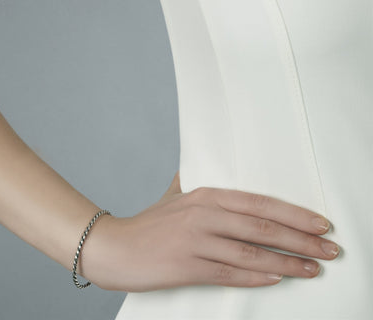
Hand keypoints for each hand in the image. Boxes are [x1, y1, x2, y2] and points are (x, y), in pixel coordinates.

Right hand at [81, 171, 339, 291]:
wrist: (115, 246)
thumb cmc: (149, 222)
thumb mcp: (174, 195)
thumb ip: (194, 183)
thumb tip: (201, 167)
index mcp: (206, 196)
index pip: (260, 203)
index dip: (294, 214)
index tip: (320, 224)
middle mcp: (205, 215)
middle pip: (263, 228)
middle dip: (302, 240)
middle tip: (330, 249)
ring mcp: (197, 242)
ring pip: (252, 253)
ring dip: (289, 263)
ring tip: (315, 268)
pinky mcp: (188, 267)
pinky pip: (231, 273)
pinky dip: (258, 277)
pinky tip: (278, 279)